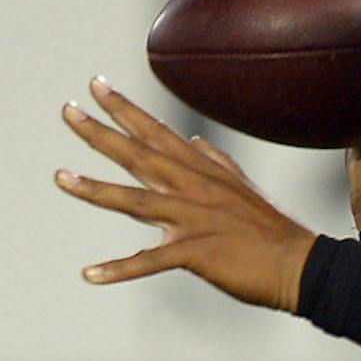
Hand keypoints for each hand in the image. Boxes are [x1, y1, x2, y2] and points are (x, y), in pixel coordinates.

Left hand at [56, 77, 316, 311]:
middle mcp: (196, 189)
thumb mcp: (243, 187)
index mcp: (204, 173)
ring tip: (61, 178)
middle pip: (141, 156)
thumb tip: (195, 141)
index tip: (97, 87)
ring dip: (97, 191)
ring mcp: (195, 220)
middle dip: (102, 133)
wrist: (299, 264)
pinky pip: (151, 261)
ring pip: (138, 201)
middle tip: (69, 111)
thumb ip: (217, 162)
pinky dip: (120, 269)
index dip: (126, 110)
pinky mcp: (198, 253)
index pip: (158, 134)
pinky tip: (90, 273)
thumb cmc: (271, 230)